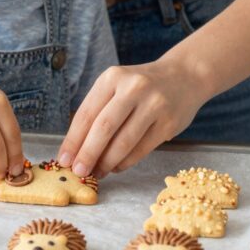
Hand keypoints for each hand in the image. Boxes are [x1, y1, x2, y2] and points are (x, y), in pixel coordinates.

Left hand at [58, 59, 209, 177]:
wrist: (185, 76)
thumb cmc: (141, 87)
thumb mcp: (117, 86)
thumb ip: (98, 111)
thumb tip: (76, 150)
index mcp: (113, 77)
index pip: (86, 113)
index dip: (73, 140)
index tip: (63, 159)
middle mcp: (133, 88)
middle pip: (104, 128)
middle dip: (88, 153)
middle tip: (79, 171)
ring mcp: (154, 104)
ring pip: (124, 141)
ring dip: (107, 162)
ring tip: (97, 173)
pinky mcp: (169, 122)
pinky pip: (142, 149)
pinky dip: (125, 162)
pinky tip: (116, 167)